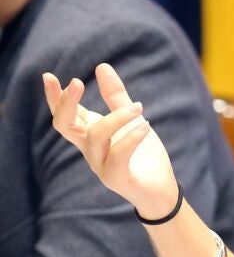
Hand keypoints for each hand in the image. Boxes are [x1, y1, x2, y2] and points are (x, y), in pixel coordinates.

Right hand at [43, 63, 179, 218]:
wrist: (160, 190)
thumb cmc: (143, 155)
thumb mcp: (131, 120)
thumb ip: (116, 96)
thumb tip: (101, 66)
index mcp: (90, 135)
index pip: (65, 115)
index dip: (55, 97)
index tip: (49, 76)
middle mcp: (90, 150)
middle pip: (64, 126)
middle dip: (66, 103)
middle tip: (77, 82)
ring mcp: (100, 166)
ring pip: (95, 136)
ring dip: (116, 117)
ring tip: (139, 107)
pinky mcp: (117, 179)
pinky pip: (118, 156)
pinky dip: (131, 138)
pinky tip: (145, 126)